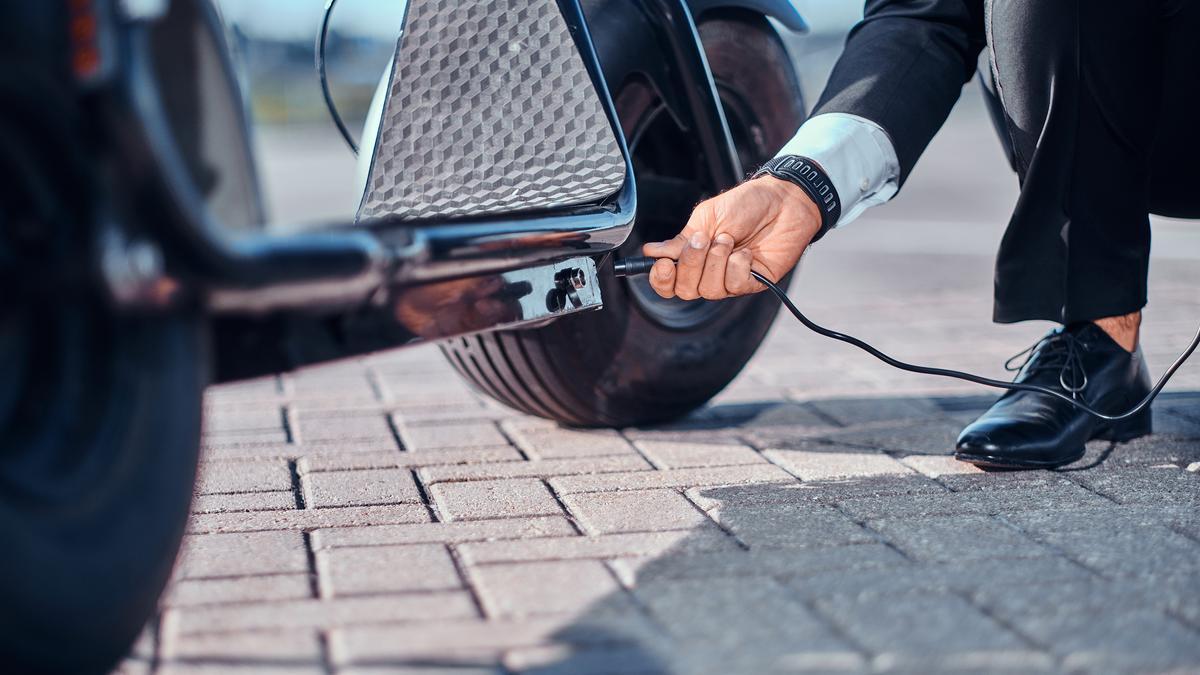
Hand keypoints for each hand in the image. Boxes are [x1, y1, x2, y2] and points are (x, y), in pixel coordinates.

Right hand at [641, 176, 821, 299]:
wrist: (783, 200)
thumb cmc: (746, 205)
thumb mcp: (706, 217)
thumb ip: (681, 239)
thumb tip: (652, 252)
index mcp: (693, 257)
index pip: (669, 282)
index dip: (660, 280)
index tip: (663, 264)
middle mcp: (709, 273)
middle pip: (685, 291)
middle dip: (690, 265)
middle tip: (703, 239)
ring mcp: (731, 280)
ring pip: (709, 290)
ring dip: (716, 261)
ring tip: (729, 239)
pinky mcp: (753, 282)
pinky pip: (735, 285)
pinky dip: (738, 264)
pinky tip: (747, 251)